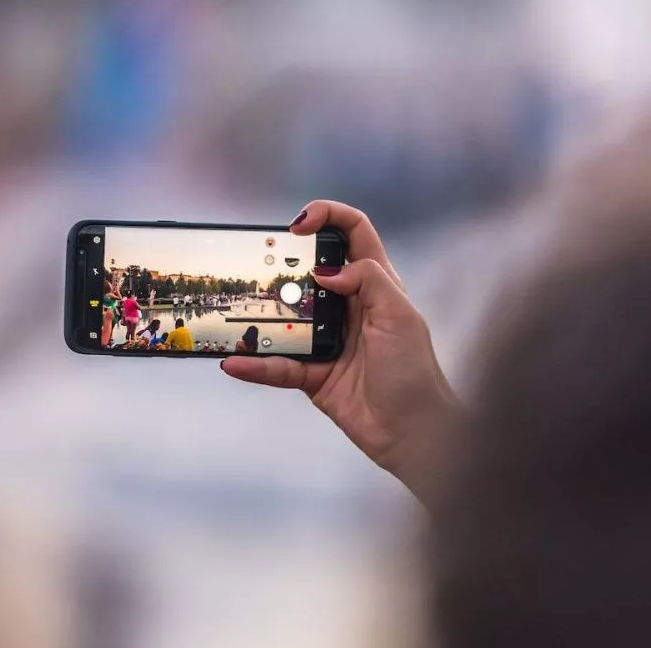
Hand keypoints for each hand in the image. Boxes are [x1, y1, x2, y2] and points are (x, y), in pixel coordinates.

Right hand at [221, 201, 460, 501]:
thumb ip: (369, 280)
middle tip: (261, 263)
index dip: (328, 217)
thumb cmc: (415, 372)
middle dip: (284, 262)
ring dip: (261, 315)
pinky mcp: (312, 374)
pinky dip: (255, 366)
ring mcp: (327, 339)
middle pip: (310, 270)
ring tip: (237, 308)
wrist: (412, 433)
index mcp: (376, 284)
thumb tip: (326, 271)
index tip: (298, 224)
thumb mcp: (400, 316)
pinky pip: (277, 365)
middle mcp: (348, 306)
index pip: (353, 234)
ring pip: (286, 318)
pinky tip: (236, 363)